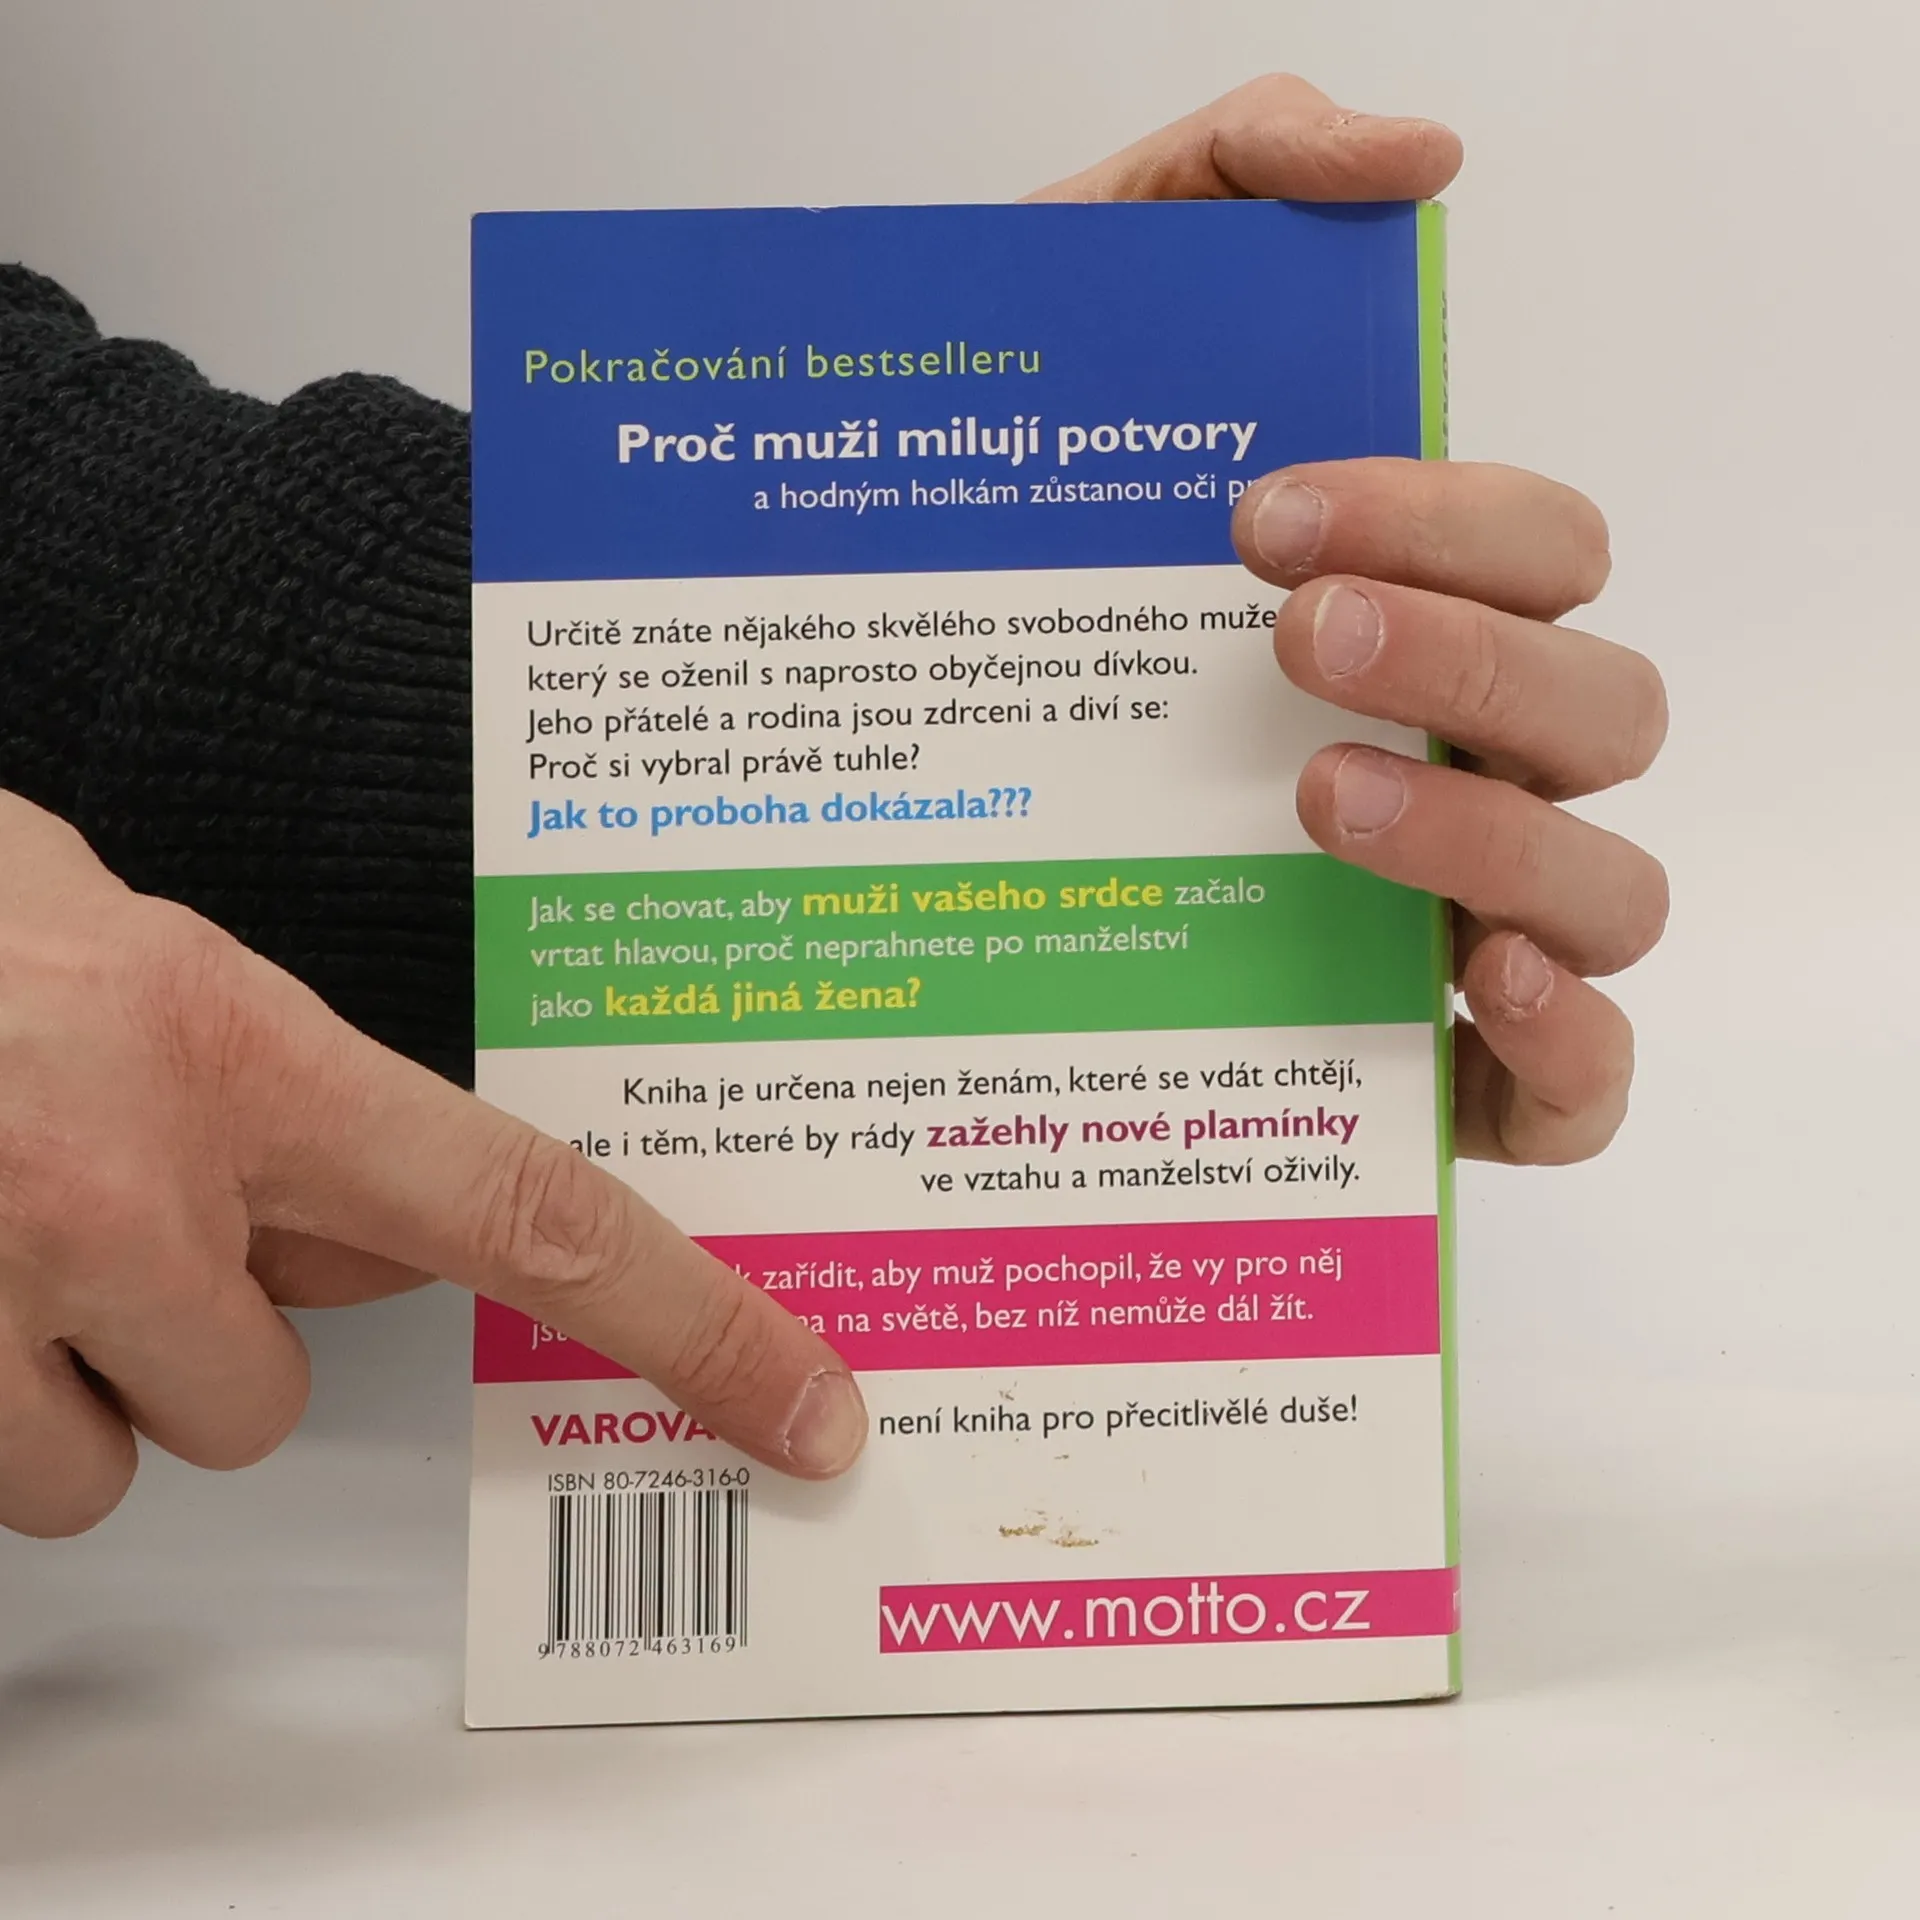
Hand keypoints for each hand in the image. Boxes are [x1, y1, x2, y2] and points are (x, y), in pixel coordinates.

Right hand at [0, 795, 866, 1536]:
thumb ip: (282, 1095)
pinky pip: (8, 1480)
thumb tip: (381, 1233)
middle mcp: (128, 1179)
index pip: (533, 1211)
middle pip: (268, 1390)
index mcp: (242, 1045)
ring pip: (123, 1457)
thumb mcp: (142, 954)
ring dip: (75, 1378)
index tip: (801, 1406)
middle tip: (96, 1210)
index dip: (691, 1322)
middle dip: (204, 1332)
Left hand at [1030, 77, 1667, 1164]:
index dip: (1446, 518)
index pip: (1538, 547)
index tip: (1266, 516)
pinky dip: (1566, 1041)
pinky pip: (1578, 1084)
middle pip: (1598, 709)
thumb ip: (1221, 183)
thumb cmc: (998, 573)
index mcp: (1421, 612)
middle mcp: (1471, 763)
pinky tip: (1461, 981)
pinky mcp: (1438, 1074)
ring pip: (1608, 888)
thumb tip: (1409, 159)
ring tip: (1318, 798)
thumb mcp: (1069, 333)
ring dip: (1492, 839)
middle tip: (1289, 638)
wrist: (853, 808)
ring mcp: (1466, 920)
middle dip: (1468, 663)